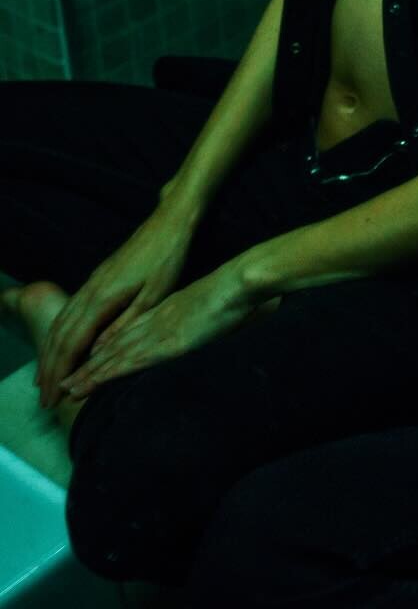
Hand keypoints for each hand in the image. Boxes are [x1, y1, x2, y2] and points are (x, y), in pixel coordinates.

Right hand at [36, 208, 195, 406]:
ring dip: (50, 352)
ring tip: (44, 378)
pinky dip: (59, 333)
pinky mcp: (98, 278)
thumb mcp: (154, 294)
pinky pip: (69, 311)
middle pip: (59, 335)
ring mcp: (92, 282)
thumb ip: (125, 324)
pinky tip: (59, 343)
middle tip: (44, 398)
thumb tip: (98, 354)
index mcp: (103, 298)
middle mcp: (91, 290)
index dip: (61, 373)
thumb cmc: (167, 258)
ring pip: (61, 322)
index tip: (54, 398)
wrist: (169, 222)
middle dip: (49, 368)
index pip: (72, 343)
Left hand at [58, 262, 267, 398]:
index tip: (85, 366)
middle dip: (86, 367)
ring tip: (67, 389)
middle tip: (62, 385)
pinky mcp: (167, 343)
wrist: (239, 283)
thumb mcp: (208, 306)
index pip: (125, 334)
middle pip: (113, 346)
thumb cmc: (231, 294)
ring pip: (114, 354)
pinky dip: (108, 371)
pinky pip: (131, 359)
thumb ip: (196, 319)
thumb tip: (193, 330)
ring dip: (89, 373)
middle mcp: (154, 321)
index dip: (103, 352)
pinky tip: (93, 381)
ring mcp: (158, 331)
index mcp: (163, 312)